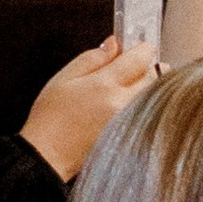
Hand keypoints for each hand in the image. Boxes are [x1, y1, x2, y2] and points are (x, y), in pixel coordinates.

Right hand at [20, 32, 157, 180]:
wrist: (48, 156)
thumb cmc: (51, 119)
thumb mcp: (64, 78)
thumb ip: (93, 58)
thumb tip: (114, 45)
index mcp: (105, 86)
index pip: (140, 58)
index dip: (144, 47)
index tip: (142, 45)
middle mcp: (122, 104)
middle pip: (154, 77)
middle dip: (149, 66)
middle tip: (135, 63)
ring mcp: (129, 122)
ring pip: (153, 96)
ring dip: (148, 86)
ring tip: (128, 85)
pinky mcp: (131, 136)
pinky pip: (146, 112)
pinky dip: (142, 104)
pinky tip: (123, 104)